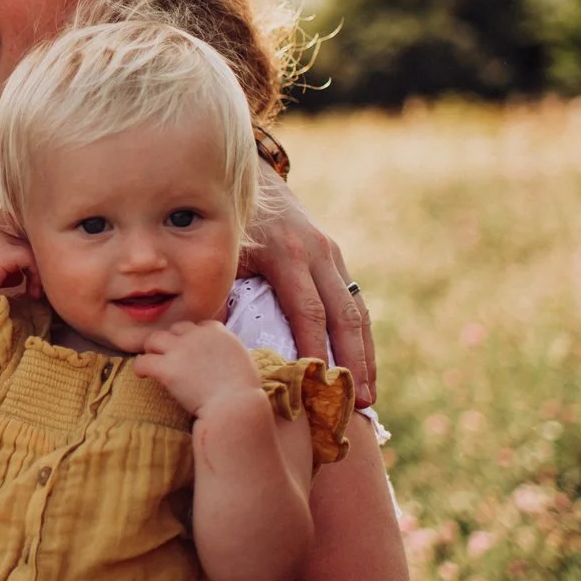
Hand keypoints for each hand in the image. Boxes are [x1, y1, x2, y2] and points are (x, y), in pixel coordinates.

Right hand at [0, 226, 37, 313]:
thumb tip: (18, 276)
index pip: (14, 245)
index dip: (22, 266)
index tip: (24, 287)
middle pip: (24, 246)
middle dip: (31, 268)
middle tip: (34, 290)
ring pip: (30, 252)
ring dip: (36, 273)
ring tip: (34, 293)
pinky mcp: (5, 251)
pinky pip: (31, 259)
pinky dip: (36, 276)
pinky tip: (32, 292)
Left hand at [131, 319, 257, 416]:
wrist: (235, 406)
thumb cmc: (243, 391)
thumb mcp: (243, 360)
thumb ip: (228, 351)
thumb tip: (222, 357)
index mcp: (217, 332)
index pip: (200, 325)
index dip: (193, 337)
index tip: (192, 351)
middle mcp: (197, 335)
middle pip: (176, 329)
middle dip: (172, 341)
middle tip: (170, 356)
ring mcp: (180, 350)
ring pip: (154, 339)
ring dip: (152, 349)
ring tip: (153, 361)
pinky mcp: (167, 368)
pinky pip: (143, 361)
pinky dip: (140, 367)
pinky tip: (142, 375)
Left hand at [240, 174, 375, 407]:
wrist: (256, 177)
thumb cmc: (230, 221)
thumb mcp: (222, 249)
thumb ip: (221, 289)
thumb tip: (213, 341)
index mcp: (287, 253)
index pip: (307, 310)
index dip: (316, 348)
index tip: (319, 384)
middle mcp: (317, 253)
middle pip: (343, 315)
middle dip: (352, 361)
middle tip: (358, 403)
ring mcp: (332, 255)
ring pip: (357, 310)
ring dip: (364, 355)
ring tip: (367, 396)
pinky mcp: (336, 259)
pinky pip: (354, 302)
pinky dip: (361, 337)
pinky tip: (363, 367)